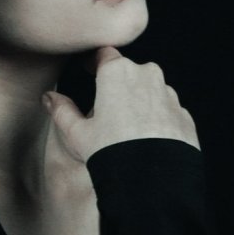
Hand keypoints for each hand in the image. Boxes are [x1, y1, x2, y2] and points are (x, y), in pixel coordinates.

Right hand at [43, 46, 199, 162]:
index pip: (104, 54)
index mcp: (118, 72)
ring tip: (128, 129)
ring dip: (140, 102)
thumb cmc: (111, 151)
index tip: (90, 69)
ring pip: (151, 91)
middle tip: (107, 109)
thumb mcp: (77, 132)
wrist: (152, 180)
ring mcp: (169, 95)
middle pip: (130, 72)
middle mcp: (147, 76)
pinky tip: (147, 140)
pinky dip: (157, 119)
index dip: (95, 61)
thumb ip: (62, 110)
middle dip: (119, 85)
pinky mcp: (184, 115)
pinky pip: (166, 111)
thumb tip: (49, 98)